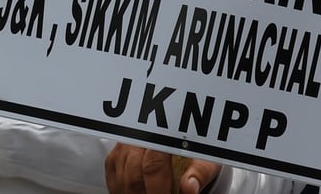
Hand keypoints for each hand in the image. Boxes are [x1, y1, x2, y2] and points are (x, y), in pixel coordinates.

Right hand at [105, 145, 221, 193]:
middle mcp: (139, 138)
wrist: (182, 144)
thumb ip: (199, 173)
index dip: (159, 189)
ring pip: (122, 181)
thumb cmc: (195, 153)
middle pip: (134, 176)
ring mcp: (124, 148)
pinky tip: (142, 193)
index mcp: (163, 134)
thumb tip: (189, 187)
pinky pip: (114, 183)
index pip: (153, 165)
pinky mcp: (114, 159)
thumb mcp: (206, 160)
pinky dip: (126, 193)